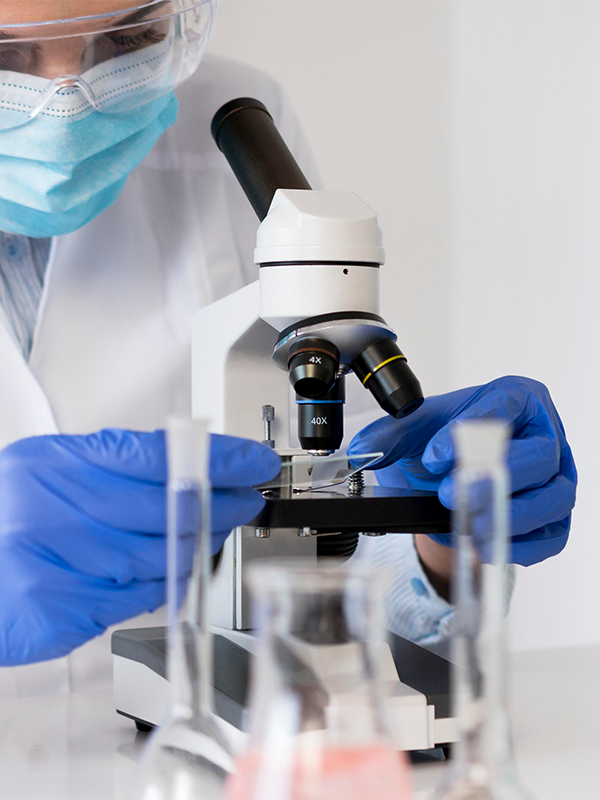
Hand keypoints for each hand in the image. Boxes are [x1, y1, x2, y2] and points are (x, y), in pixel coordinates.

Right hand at [0, 429, 279, 665]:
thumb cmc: (8, 520)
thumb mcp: (47, 473)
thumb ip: (110, 470)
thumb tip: (186, 470)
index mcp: (51, 463)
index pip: (153, 455)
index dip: (213, 459)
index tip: (251, 462)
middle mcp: (50, 508)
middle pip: (163, 507)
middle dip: (218, 503)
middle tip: (246, 501)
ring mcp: (51, 561)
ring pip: (156, 555)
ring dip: (195, 546)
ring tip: (210, 534)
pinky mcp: (56, 610)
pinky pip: (133, 597)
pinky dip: (161, 584)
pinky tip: (171, 573)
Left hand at [348, 376, 576, 566]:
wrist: (448, 478)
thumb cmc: (445, 442)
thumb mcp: (414, 430)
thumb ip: (388, 436)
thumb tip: (363, 452)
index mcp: (516, 399)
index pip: (505, 406)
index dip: (473, 431)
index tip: (435, 455)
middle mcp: (545, 436)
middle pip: (539, 455)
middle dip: (492, 478)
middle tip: (450, 494)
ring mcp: (557, 478)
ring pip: (554, 498)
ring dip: (509, 515)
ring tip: (468, 525)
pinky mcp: (556, 518)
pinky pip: (552, 536)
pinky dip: (521, 546)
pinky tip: (487, 546)